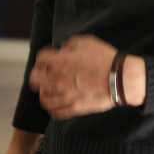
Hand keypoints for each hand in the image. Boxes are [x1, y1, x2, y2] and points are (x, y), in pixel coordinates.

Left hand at [30, 35, 145, 119]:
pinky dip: (54, 107)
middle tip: (46, 73)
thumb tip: (63, 48)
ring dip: (45, 91)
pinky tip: (59, 101)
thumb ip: (70, 44)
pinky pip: (55, 112)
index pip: (40, 59)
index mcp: (60, 61)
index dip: (44, 56)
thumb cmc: (105, 58)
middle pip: (34, 79)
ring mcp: (65, 96)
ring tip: (52, 89)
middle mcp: (58, 79)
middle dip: (38, 74)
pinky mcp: (74, 108)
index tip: (50, 57)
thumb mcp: (87, 42)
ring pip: (43, 98)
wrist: (120, 78)